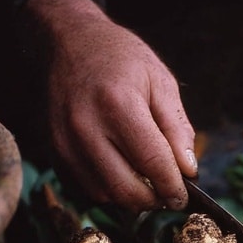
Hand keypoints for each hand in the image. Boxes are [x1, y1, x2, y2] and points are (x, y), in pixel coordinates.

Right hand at [23, 0, 197, 210]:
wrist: (70, 42)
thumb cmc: (121, 59)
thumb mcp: (161, 82)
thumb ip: (177, 129)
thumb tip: (189, 171)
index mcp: (118, 104)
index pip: (153, 163)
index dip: (173, 188)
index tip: (183, 197)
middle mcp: (86, 126)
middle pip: (126, 189)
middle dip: (153, 200)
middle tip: (167, 194)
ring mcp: (65, 141)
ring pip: (105, 195)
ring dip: (131, 198)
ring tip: (146, 182)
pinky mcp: (54, 151)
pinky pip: (85, 188)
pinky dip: (108, 190)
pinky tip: (122, 172)